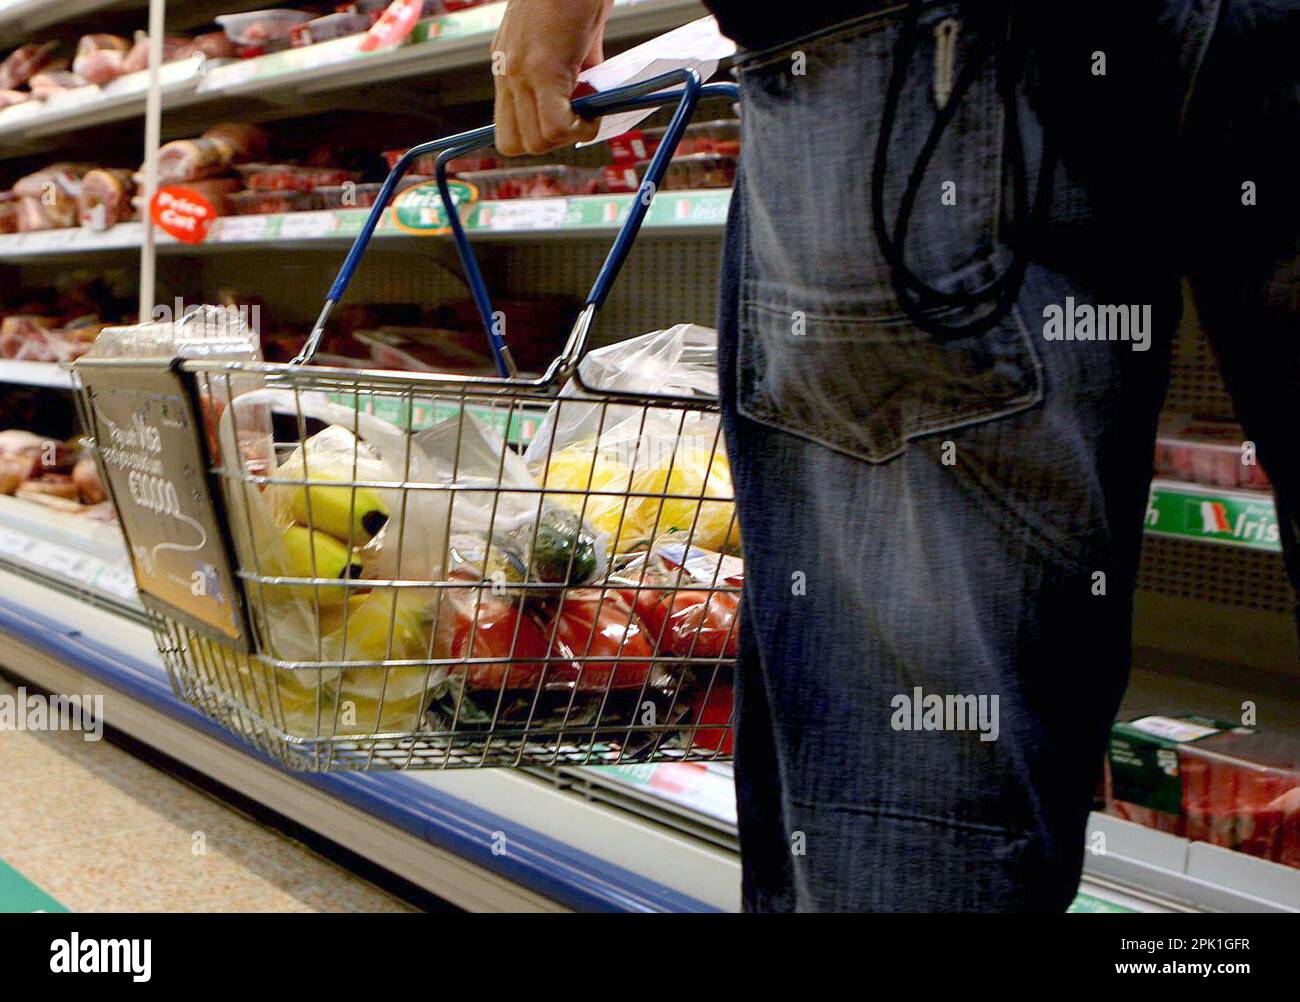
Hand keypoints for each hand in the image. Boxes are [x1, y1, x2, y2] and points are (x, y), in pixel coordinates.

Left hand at [492, 0, 613, 156]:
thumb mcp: (570, 39)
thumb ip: (576, 71)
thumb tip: (591, 99)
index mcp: (508, 65)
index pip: (506, 127)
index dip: (537, 136)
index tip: (566, 121)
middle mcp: (507, 72)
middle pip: (514, 143)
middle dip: (551, 142)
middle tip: (579, 120)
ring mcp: (521, 72)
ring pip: (537, 141)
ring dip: (570, 135)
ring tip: (591, 111)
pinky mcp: (542, 68)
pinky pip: (557, 125)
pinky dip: (582, 127)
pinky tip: (596, 108)